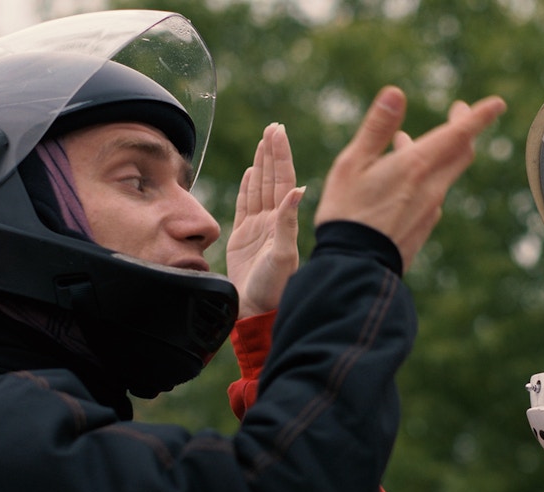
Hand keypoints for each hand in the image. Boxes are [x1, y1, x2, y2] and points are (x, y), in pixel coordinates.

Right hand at [227, 123, 303, 318]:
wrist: (258, 312)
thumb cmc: (275, 288)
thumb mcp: (283, 255)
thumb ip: (288, 223)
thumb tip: (299, 190)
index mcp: (284, 221)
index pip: (283, 179)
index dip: (280, 155)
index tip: (278, 131)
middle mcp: (273, 221)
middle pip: (271, 178)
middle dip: (271, 152)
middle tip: (272, 127)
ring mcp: (259, 228)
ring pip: (259, 188)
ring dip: (261, 165)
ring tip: (263, 142)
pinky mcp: (243, 238)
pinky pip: (245, 205)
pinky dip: (248, 187)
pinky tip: (250, 172)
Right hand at [315, 86, 505, 271]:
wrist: (354, 266)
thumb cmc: (347, 211)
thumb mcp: (353, 164)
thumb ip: (377, 128)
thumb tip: (396, 93)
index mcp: (416, 166)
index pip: (459, 135)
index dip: (480, 117)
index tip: (497, 104)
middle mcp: (431, 187)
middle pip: (461, 152)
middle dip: (464, 129)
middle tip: (459, 112)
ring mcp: (430, 209)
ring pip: (445, 173)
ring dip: (437, 153)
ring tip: (408, 142)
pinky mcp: (424, 227)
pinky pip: (433, 194)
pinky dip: (426, 177)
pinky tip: (405, 181)